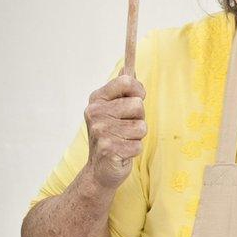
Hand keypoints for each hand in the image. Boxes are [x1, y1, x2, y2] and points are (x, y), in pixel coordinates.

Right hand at [83, 69, 146, 189]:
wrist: (99, 169)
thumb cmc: (112, 134)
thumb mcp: (113, 109)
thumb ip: (121, 89)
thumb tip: (128, 67)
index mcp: (97, 99)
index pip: (126, 81)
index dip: (138, 90)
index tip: (138, 97)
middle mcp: (95, 113)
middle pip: (138, 105)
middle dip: (138, 118)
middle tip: (125, 127)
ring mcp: (100, 131)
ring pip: (141, 126)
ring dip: (137, 136)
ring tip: (123, 140)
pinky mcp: (108, 150)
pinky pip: (138, 145)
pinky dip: (134, 150)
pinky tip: (122, 152)